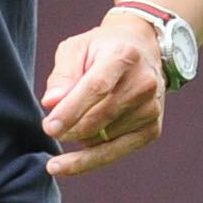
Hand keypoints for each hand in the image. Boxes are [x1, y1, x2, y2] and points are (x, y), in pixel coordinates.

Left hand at [40, 8, 172, 178]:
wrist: (142, 52)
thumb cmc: (102, 50)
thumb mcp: (75, 49)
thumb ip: (62, 75)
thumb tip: (51, 103)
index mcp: (123, 56)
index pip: (96, 88)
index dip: (71, 110)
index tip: (49, 128)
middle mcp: (144, 83)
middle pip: (99, 118)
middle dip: (69, 129)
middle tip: (50, 127)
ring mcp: (151, 108)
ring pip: (104, 138)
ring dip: (80, 137)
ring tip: (76, 118)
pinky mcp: (153, 129)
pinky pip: (116, 151)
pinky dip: (92, 154)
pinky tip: (80, 148)